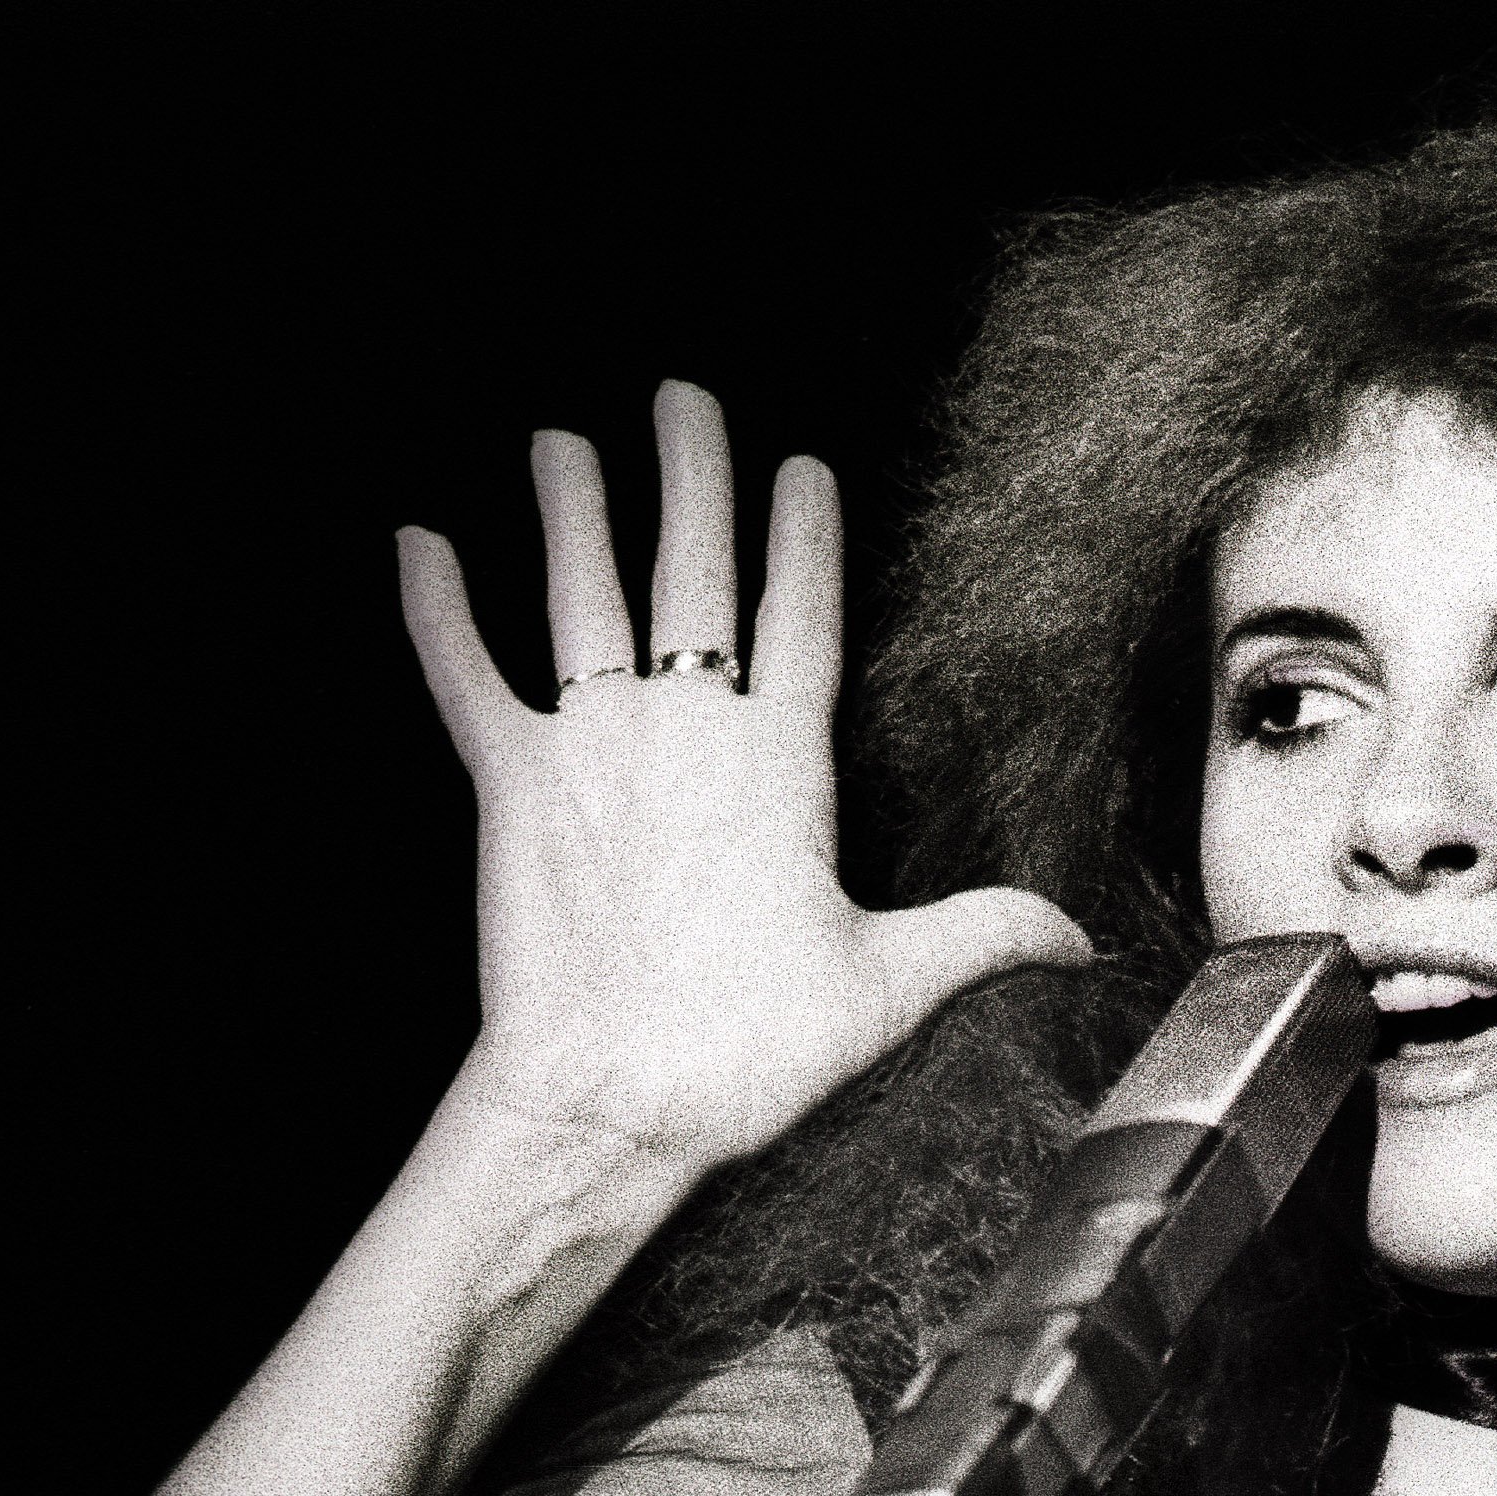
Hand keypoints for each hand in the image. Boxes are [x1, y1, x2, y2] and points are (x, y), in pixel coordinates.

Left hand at [398, 381, 1085, 1186]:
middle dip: (691, 476)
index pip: (803, 617)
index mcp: (784, 765)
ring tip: (557, 440)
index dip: (803, 536)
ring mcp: (592, 747)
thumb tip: (1083, 938)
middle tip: (682, 396)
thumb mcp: (888, 991)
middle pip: (693, 573)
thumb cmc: (748, 1053)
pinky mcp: (509, 785)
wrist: (610, 1099)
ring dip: (568, 510)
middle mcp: (687, 730)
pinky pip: (463, 674)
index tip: (800, 467)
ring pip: (580, 595)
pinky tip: (413, 543)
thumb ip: (982, 935)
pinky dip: (435, 607)